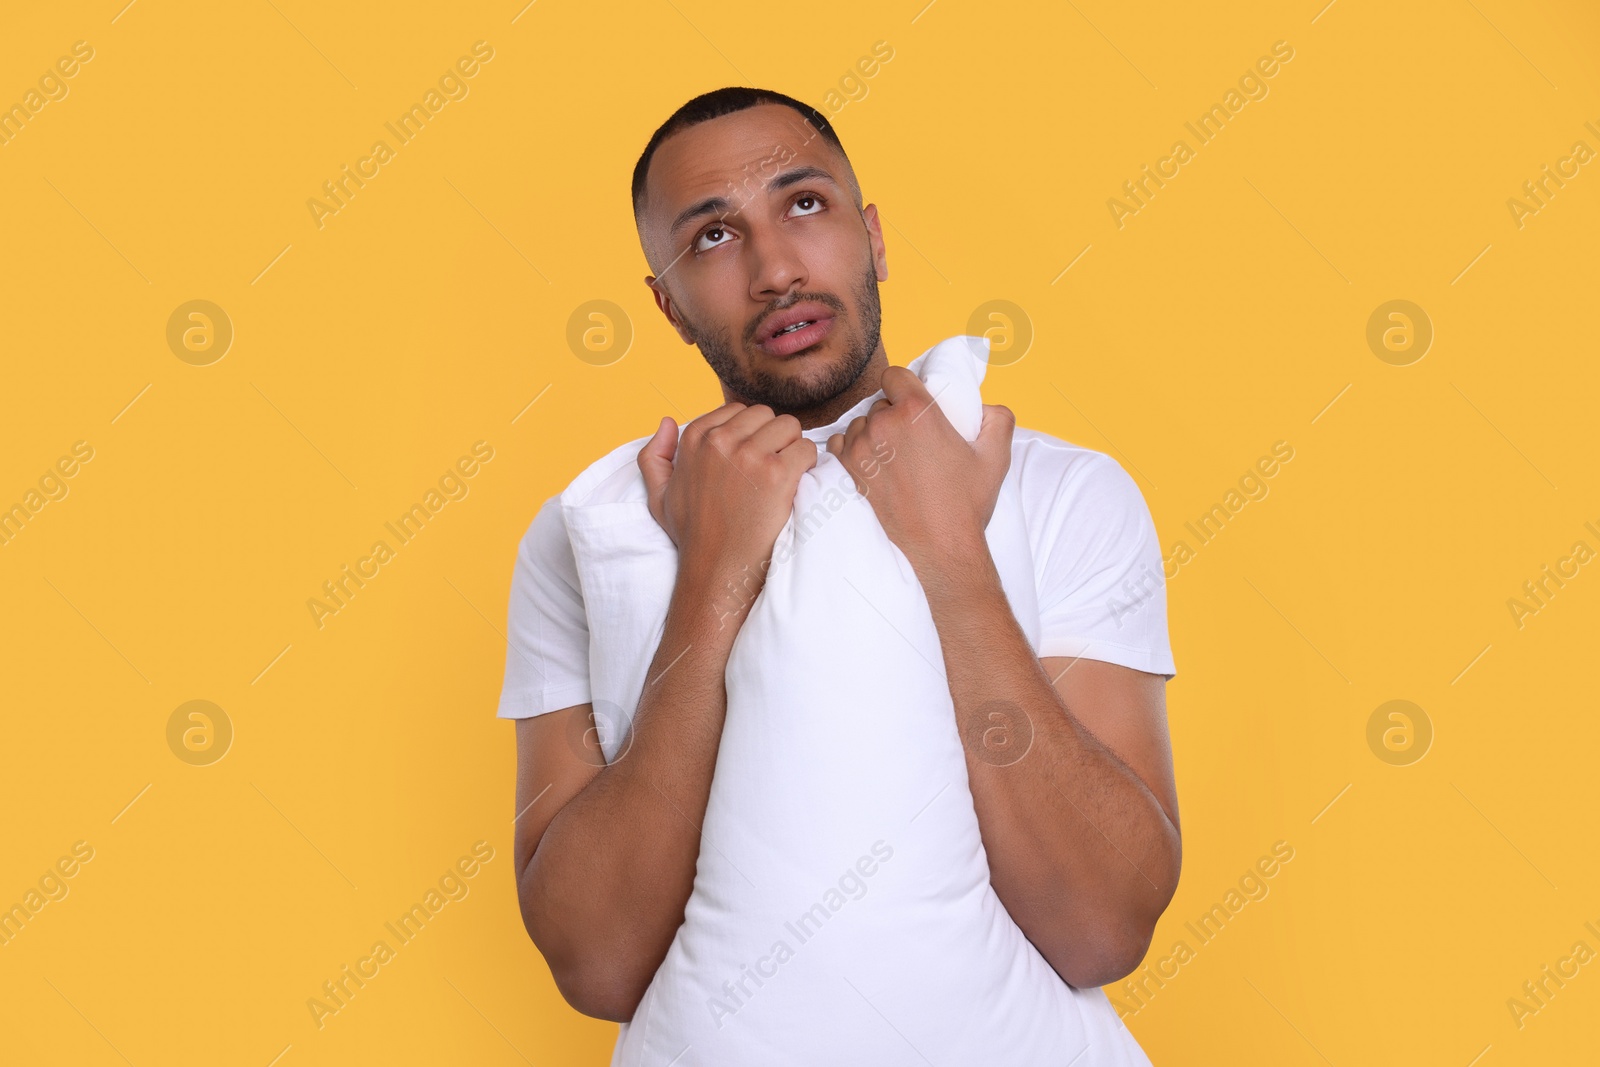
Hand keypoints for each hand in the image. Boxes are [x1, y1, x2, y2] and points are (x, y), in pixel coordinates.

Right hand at [637, 403, 817, 576]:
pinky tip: (795, 485)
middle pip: (765, 415)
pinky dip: (807, 465)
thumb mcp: (659, 496)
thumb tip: (666, 420)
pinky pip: (806, 449)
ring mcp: (749, 455)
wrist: (717, 569)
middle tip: (769, 469)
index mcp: (694, 438)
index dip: (750, 434)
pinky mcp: (777, 474)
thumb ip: (654, 457)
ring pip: (789, 426)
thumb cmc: (692, 535)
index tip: (749, 461)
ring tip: (783, 476)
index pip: (738, 411)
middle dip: (772, 437)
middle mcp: (720, 441)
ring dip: (792, 448)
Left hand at [825, 366, 1013, 571]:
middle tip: (912, 439)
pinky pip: (840, 444)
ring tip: (894, 455)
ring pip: (860, 423)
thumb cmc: (968, 502)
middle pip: (880, 402)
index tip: (914, 404)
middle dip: (893, 414)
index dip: (904, 386)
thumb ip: (998, 417)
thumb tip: (984, 406)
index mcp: (917, 411)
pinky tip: (872, 463)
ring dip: (872, 432)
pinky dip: (852, 449)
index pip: (895, 375)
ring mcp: (862, 449)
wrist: (942, 547)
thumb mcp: (997, 455)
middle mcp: (884, 424)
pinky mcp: (850, 472)